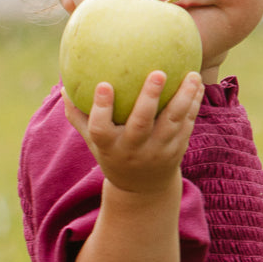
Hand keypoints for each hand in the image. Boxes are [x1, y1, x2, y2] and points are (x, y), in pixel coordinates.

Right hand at [63, 70, 203, 195]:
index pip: (101, 128)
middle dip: (149, 98)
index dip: (101, 108)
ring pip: (172, 122)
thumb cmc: (112, 154)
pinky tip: (199, 83)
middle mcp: (134, 150)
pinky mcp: (177, 150)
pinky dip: (194, 104)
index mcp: (110, 146)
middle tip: (158, 73)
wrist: (142, 189)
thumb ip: (79, 115)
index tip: (103, 85)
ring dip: (183, 97)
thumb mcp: (93, 141)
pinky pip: (187, 123)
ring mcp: (158, 151)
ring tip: (192, 74)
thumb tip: (64, 86)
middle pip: (141, 124)